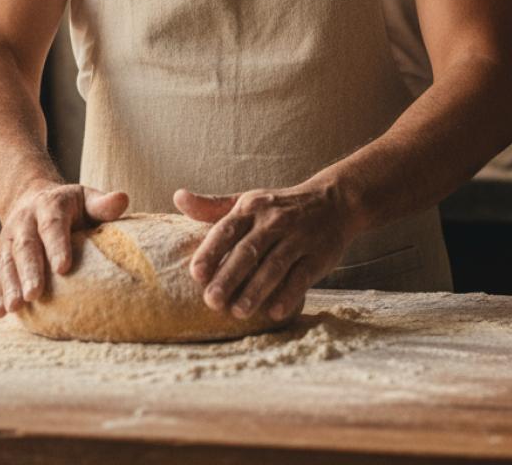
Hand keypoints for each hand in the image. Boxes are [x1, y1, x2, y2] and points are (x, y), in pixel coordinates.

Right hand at [0, 183, 126, 316]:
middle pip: (26, 246)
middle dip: (30, 271)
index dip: (57, 245)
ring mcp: (10, 239)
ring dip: (10, 285)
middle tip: (35, 295)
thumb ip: (102, 204)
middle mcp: (25, 221)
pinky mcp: (1, 255)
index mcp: (49, 206)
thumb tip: (123, 199)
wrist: (32, 199)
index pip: (52, 225)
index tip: (63, 268)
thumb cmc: (70, 207)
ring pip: (7, 261)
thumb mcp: (86, 199)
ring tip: (15, 307)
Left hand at [174, 181, 359, 321]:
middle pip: (249, 251)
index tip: (196, 273)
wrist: (333, 201)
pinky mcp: (318, 256)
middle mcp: (274, 221)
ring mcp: (297, 238)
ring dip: (256, 290)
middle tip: (211, 301)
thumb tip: (178, 198)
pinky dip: (288, 294)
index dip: (211, 251)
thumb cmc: (278, 207)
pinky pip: (302, 276)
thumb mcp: (247, 201)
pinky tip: (274, 312)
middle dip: (230, 276)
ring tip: (238, 312)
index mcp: (251, 208)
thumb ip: (212, 207)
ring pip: (274, 266)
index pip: (227, 229)